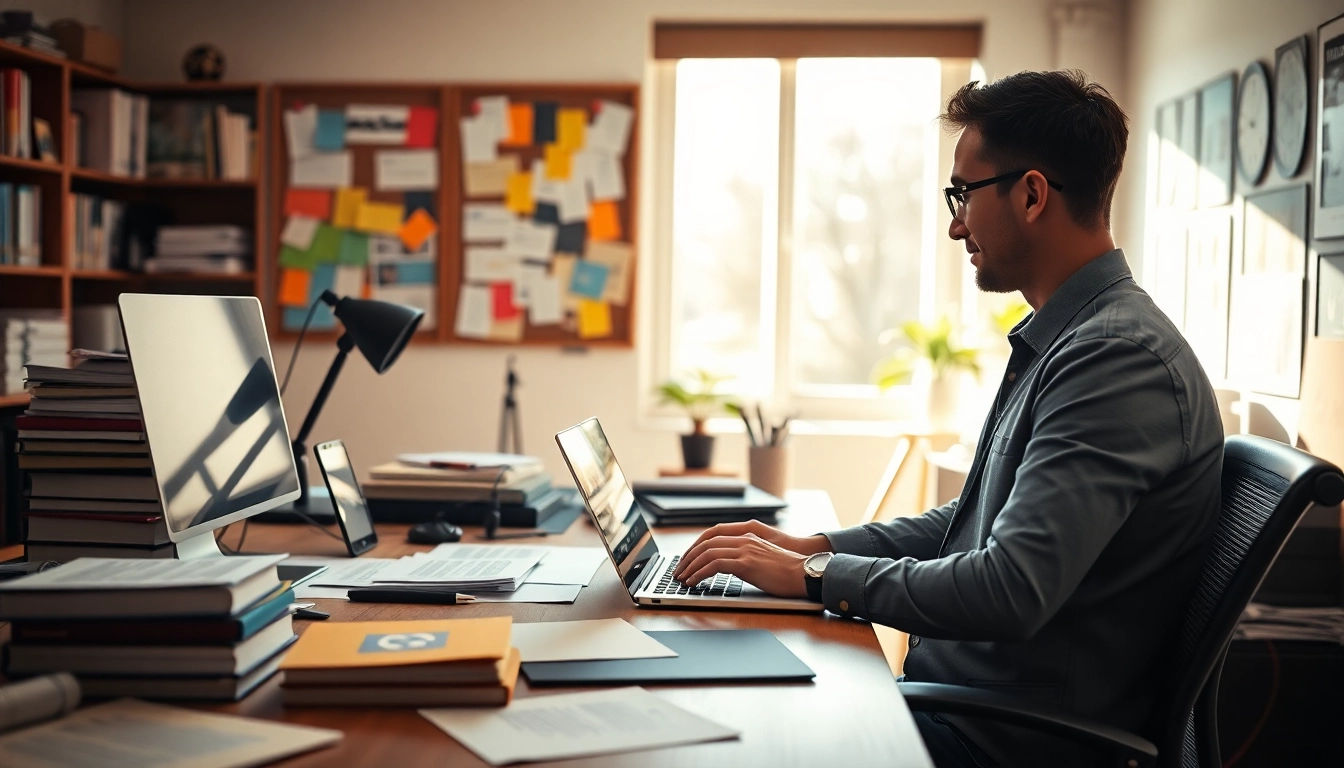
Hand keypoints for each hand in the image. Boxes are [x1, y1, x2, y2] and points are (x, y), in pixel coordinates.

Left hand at [674, 532, 809, 597]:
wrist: (805, 573)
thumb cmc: (788, 571)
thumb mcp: (764, 558)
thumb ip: (747, 556)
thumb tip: (729, 566)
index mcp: (748, 535)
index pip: (713, 534)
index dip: (696, 546)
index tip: (687, 558)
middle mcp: (744, 539)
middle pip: (706, 542)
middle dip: (688, 557)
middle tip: (678, 571)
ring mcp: (745, 550)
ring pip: (707, 553)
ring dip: (690, 567)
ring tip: (682, 579)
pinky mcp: (746, 563)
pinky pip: (713, 565)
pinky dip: (699, 574)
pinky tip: (693, 582)